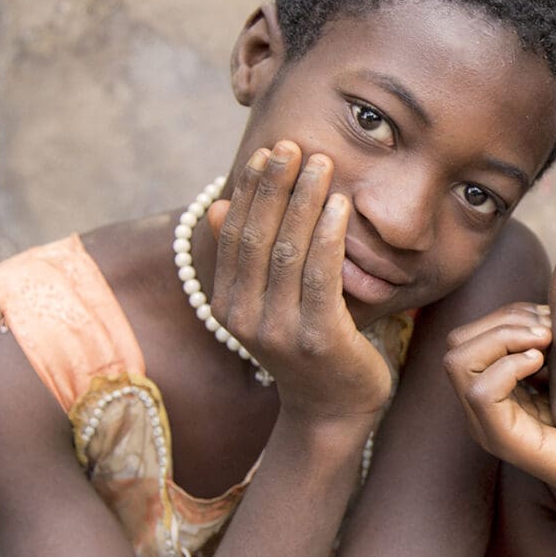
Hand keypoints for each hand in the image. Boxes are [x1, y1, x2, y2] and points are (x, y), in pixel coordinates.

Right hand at [208, 141, 391, 418]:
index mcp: (227, 304)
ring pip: (287, 251)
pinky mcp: (317, 338)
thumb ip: (251, 259)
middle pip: (255, 235)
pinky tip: (339, 205)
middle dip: (274, 186)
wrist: (334, 412)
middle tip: (292, 144)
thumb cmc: (310, 349)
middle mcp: (244, 316)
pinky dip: (328, 236)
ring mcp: (278, 329)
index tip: (267, 151)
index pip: (234, 234)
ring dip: (303, 201)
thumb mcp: (271, 302)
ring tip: (321, 164)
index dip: (249, 190)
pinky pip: (320, 276)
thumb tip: (216, 203)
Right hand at [443, 303, 555, 522]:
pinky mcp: (505, 441)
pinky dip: (508, 366)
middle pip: (456, 342)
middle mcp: (481, 408)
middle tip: (549, 331)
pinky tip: (540, 364)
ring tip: (545, 345)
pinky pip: (480, 391)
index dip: (507, 315)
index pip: (469, 333)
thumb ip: (545, 343)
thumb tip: (541, 310)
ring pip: (458, 361)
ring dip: (504, 338)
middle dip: (504, 322)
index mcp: (493, 389)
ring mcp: (488, 426)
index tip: (551, 322)